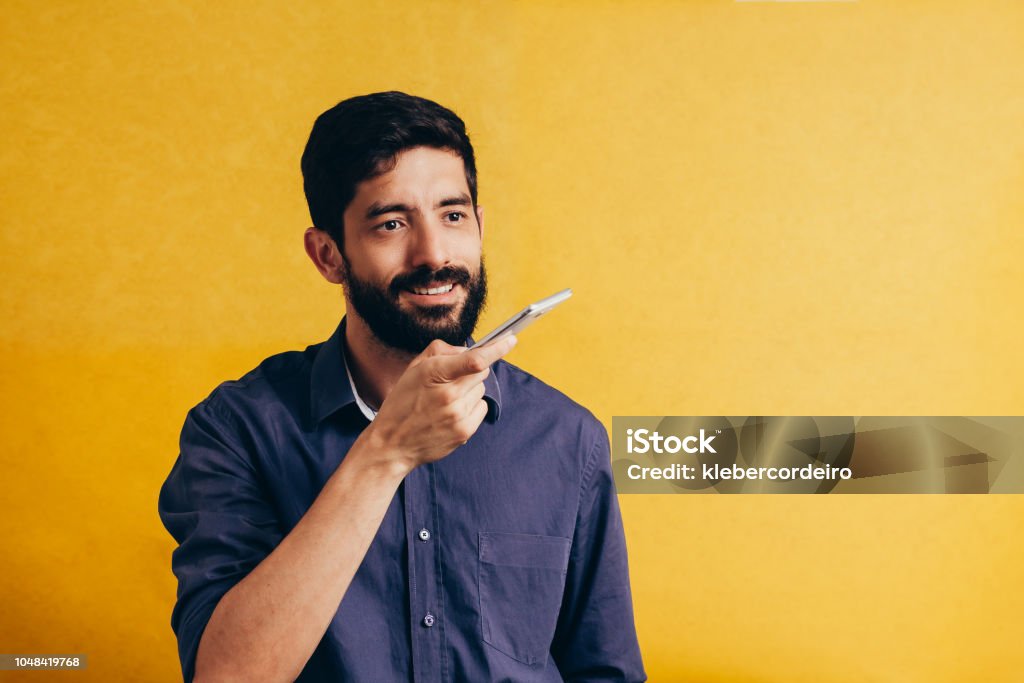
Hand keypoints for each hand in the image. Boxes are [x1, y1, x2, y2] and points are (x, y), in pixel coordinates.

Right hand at [361, 335, 516, 472]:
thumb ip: (440, 351)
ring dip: (469, 390)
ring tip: (446, 400)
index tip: (510, 340)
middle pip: (482, 372)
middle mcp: (448, 395)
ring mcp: (458, 415)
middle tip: (454, 379)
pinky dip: (471, 407)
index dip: (496, 348)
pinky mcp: (464, 431)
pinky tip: (452, 413)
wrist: (392, 444)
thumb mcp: (413, 369)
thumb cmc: (402, 403)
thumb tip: (465, 349)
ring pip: (481, 390)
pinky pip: (481, 408)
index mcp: (433, 373)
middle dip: (472, 370)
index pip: (474, 359)